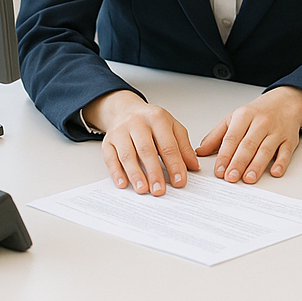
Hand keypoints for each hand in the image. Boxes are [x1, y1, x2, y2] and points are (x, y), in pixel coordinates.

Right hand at [83, 90, 199, 194]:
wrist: (125, 110)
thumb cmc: (151, 121)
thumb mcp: (172, 127)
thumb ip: (183, 146)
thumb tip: (193, 166)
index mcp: (157, 118)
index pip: (168, 145)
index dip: (174, 164)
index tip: (179, 181)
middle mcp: (137, 123)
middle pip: (147, 150)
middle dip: (154, 172)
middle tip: (160, 190)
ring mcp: (120, 132)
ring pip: (128, 155)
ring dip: (136, 175)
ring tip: (143, 190)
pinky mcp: (107, 141)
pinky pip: (110, 158)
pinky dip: (116, 173)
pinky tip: (123, 184)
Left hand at [196, 86, 301, 183]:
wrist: (286, 102)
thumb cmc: (258, 112)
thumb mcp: (235, 118)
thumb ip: (217, 135)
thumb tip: (201, 151)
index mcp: (245, 116)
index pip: (232, 137)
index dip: (225, 155)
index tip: (219, 170)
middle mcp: (261, 123)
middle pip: (249, 144)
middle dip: (239, 162)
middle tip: (230, 177)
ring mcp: (277, 131)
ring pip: (266, 149)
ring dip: (257, 165)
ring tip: (248, 178)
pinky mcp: (290, 139)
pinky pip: (286, 152)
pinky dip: (281, 162)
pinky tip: (274, 172)